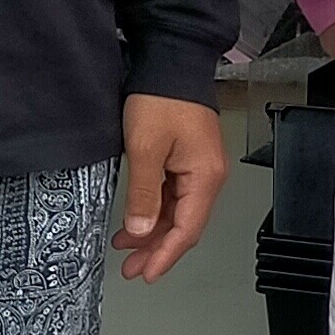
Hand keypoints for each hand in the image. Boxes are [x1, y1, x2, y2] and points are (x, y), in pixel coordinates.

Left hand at [115, 96, 227, 282]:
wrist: (172, 60)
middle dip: (157, 249)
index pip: (187, 230)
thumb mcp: (145, 148)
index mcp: (205, 177)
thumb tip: (140, 231)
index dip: (165, 255)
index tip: (146, 273)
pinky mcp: (188, 159)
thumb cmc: (162, 98)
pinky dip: (155, 211)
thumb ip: (143, 194)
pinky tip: (136, 219)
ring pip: (177, 212)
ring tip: (126, 248)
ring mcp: (199, 168)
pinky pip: (173, 196)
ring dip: (153, 232)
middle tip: (131, 269)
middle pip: (184, 225)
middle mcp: (208, 177)